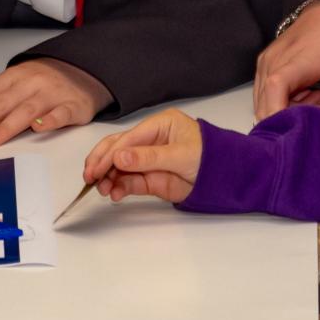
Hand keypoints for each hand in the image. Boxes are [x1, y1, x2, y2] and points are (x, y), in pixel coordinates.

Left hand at [0, 59, 111, 149]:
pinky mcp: (73, 105)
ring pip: (26, 109)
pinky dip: (50, 120)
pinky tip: (39, 127)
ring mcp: (52, 94)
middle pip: (1, 103)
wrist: (83, 71)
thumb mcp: (16, 85)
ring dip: (7, 126)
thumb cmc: (43, 84)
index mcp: (12, 77)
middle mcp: (30, 83)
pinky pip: (61, 113)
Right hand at [83, 108, 205, 203]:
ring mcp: (148, 160)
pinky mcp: (151, 178)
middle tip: (90, 178)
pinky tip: (114, 194)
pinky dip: (119, 188)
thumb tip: (119, 157)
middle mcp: (150, 140)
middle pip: (117, 149)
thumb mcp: (180, 155)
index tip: (97, 169)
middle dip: (102, 163)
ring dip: (108, 178)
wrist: (228, 178)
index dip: (110, 153)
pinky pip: (130, 182)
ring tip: (104, 190)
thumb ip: (148, 158)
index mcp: (158, 125)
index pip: (127, 138)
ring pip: (120, 167)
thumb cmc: (210, 157)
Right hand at [253, 0, 319, 126]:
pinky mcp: (266, 64)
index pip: (274, 93)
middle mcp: (273, 61)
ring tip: (318, 98)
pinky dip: (285, 102)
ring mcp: (267, 62)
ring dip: (288, 112)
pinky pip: (267, 94)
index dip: (280, 117)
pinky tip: (308, 93)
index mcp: (295, 60)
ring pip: (264, 104)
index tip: (298, 133)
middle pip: (266, 106)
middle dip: (290, 121)